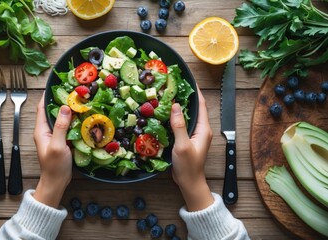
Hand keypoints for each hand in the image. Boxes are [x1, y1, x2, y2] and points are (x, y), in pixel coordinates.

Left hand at [33, 93, 71, 207]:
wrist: (56, 183)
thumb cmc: (55, 166)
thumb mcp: (58, 145)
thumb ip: (61, 126)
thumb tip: (66, 107)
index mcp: (41, 130)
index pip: (41, 107)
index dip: (47, 95)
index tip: (57, 84)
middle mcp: (47, 130)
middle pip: (53, 110)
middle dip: (62, 100)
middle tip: (74, 90)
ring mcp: (55, 135)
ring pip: (62, 118)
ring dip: (70, 110)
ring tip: (81, 100)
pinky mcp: (63, 140)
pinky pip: (68, 126)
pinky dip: (75, 120)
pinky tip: (84, 116)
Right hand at [170, 87, 213, 210]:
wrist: (189, 183)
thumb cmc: (188, 166)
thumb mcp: (182, 145)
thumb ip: (179, 125)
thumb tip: (175, 105)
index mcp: (203, 129)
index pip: (201, 104)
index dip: (195, 91)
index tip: (187, 79)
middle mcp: (200, 129)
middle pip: (194, 108)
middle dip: (185, 96)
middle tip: (173, 85)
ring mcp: (194, 134)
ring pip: (187, 115)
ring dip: (179, 106)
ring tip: (167, 95)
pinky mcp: (186, 139)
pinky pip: (181, 123)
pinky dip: (174, 117)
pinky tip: (164, 114)